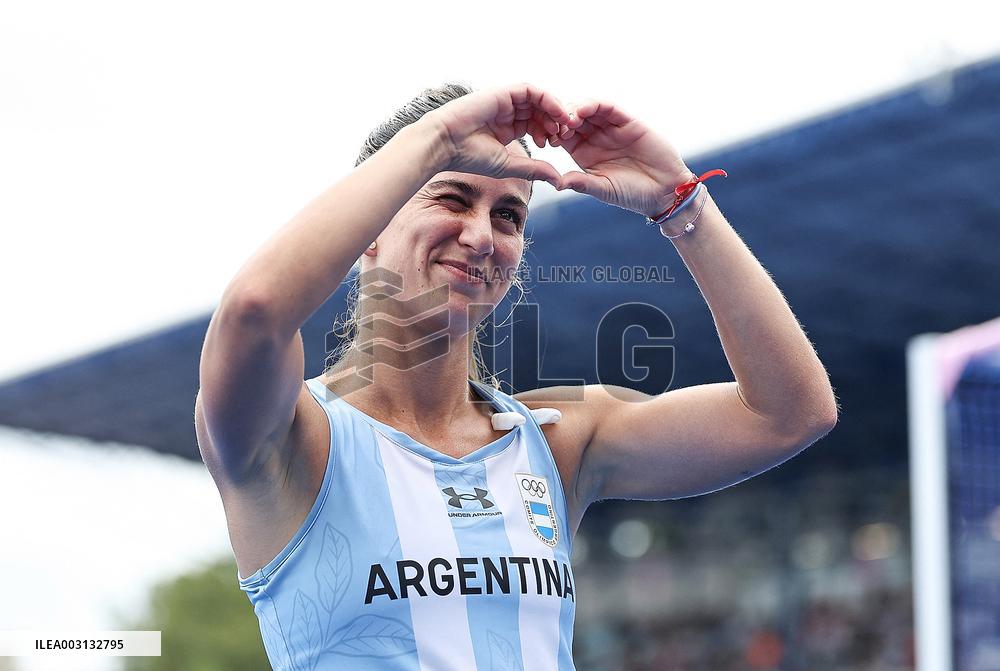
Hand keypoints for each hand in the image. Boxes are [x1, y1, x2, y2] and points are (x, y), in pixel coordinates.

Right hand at [423, 83, 570, 188]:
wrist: (445, 144)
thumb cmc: (469, 157)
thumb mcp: (509, 165)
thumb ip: (534, 169)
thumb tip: (559, 180)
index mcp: (507, 129)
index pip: (535, 125)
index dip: (549, 133)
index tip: (556, 146)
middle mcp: (507, 113)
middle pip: (539, 111)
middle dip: (554, 122)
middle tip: (563, 136)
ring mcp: (505, 101)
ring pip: (538, 100)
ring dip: (553, 111)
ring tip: (562, 125)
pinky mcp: (503, 92)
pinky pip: (531, 91)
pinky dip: (547, 99)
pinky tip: (556, 113)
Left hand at [551, 99, 695, 217]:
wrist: (664, 191)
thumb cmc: (632, 194)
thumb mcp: (603, 189)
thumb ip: (582, 183)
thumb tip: (557, 183)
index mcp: (584, 152)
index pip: (563, 136)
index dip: (552, 134)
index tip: (545, 139)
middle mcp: (596, 137)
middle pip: (572, 119)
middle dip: (560, 118)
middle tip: (553, 125)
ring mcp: (611, 128)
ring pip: (588, 110)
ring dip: (574, 110)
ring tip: (567, 119)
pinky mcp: (628, 121)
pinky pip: (608, 108)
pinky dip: (594, 105)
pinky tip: (582, 111)